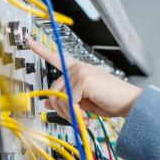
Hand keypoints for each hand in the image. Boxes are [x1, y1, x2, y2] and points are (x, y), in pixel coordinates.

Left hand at [28, 36, 142, 118]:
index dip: (41, 49)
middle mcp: (77, 68)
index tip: (29, 40)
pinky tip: (87, 116)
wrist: (131, 102)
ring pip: (60, 98)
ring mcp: (80, 72)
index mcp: (78, 69)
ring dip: (69, 113)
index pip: (56, 57)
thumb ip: (67, 99)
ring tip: (82, 118)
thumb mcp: (85, 102)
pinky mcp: (83, 80)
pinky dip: (76, 113)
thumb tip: (48, 103)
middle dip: (62, 109)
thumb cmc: (112, 101)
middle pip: (54, 90)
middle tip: (76, 118)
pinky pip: (69, 102)